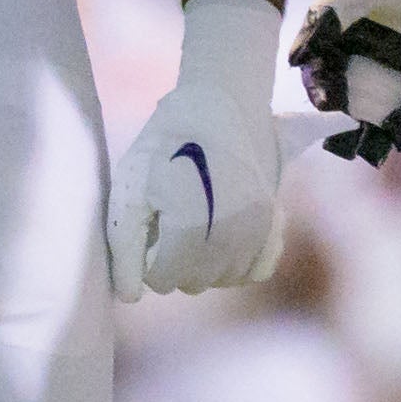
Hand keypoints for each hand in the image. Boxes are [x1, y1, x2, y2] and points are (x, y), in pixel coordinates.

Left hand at [108, 0, 286, 300]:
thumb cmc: (166, 143)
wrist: (220, 104)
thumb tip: (130, 297)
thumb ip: (126, 245)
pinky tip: (224, 237)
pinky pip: (258, 269)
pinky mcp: (274, 222)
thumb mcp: (131, 187)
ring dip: (206, 264)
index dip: (148, 259)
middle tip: (169, 225)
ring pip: (225, 278)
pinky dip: (239, 263)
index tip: (149, 232)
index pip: (163, 279)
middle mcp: (229, 237)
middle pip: (194, 282)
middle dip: (175, 263)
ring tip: (195, 226)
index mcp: (190, 229)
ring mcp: (257, 231)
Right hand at [287, 0, 400, 163]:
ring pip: (388, 108)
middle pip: (354, 93)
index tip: (323, 97)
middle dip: (342, 120)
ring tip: (365, 147)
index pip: (326, 65)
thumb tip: (295, 58)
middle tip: (337, 137)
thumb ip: (327, 16)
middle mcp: (381, 46)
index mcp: (354, 23)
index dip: (320, 84)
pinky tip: (399, 139)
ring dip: (375, 131)